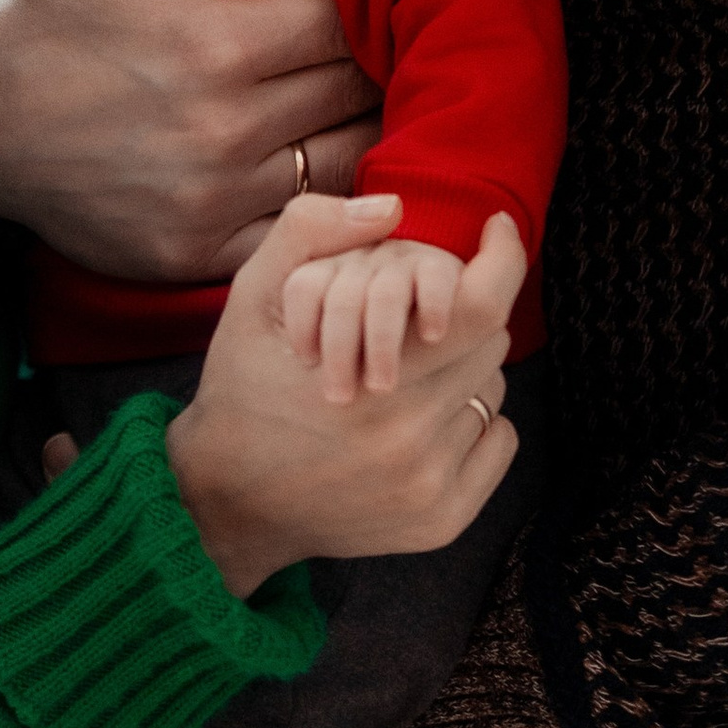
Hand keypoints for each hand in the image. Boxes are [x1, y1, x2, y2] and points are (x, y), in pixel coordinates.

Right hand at [0, 0, 383, 279]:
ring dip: (360, 130)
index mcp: (220, 45)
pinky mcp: (199, 254)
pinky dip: (322, 203)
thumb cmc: (55, 8)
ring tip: (353, 99)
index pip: (344, 22)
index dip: (362, 1)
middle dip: (369, 61)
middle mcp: (227, 131)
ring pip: (347, 165)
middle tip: (371, 41)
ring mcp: (216, 202)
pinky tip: (316, 165)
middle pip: (357, 94)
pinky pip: (301, 230)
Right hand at [169, 195, 524, 595]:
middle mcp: (409, 439)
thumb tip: (393, 207)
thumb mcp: (254, 295)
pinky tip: (425, 420)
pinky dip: (474, 422)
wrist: (227, 500)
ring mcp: (428, 486)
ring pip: (491, 390)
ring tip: (409, 374)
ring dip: (461, 370)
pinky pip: (498, 442)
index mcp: (373, 379)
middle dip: (460, 316)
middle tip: (418, 319)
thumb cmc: (243, 386)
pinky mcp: (440, 521)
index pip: (482, 308)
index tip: (495, 230)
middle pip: (490, 342)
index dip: (501, 258)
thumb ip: (312, 231)